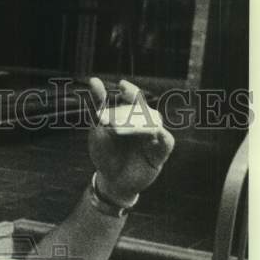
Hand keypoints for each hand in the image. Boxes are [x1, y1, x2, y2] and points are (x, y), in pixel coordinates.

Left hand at [87, 77, 174, 204]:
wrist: (111, 181)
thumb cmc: (105, 153)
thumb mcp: (99, 129)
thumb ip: (98, 105)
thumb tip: (93, 79)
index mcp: (132, 115)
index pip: (134, 98)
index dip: (130, 91)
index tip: (121, 85)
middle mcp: (145, 123)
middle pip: (145, 110)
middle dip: (132, 110)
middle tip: (114, 120)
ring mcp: (154, 137)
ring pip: (155, 123)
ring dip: (139, 124)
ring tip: (120, 130)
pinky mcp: (160, 153)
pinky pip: (166, 141)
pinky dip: (160, 136)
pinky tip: (152, 132)